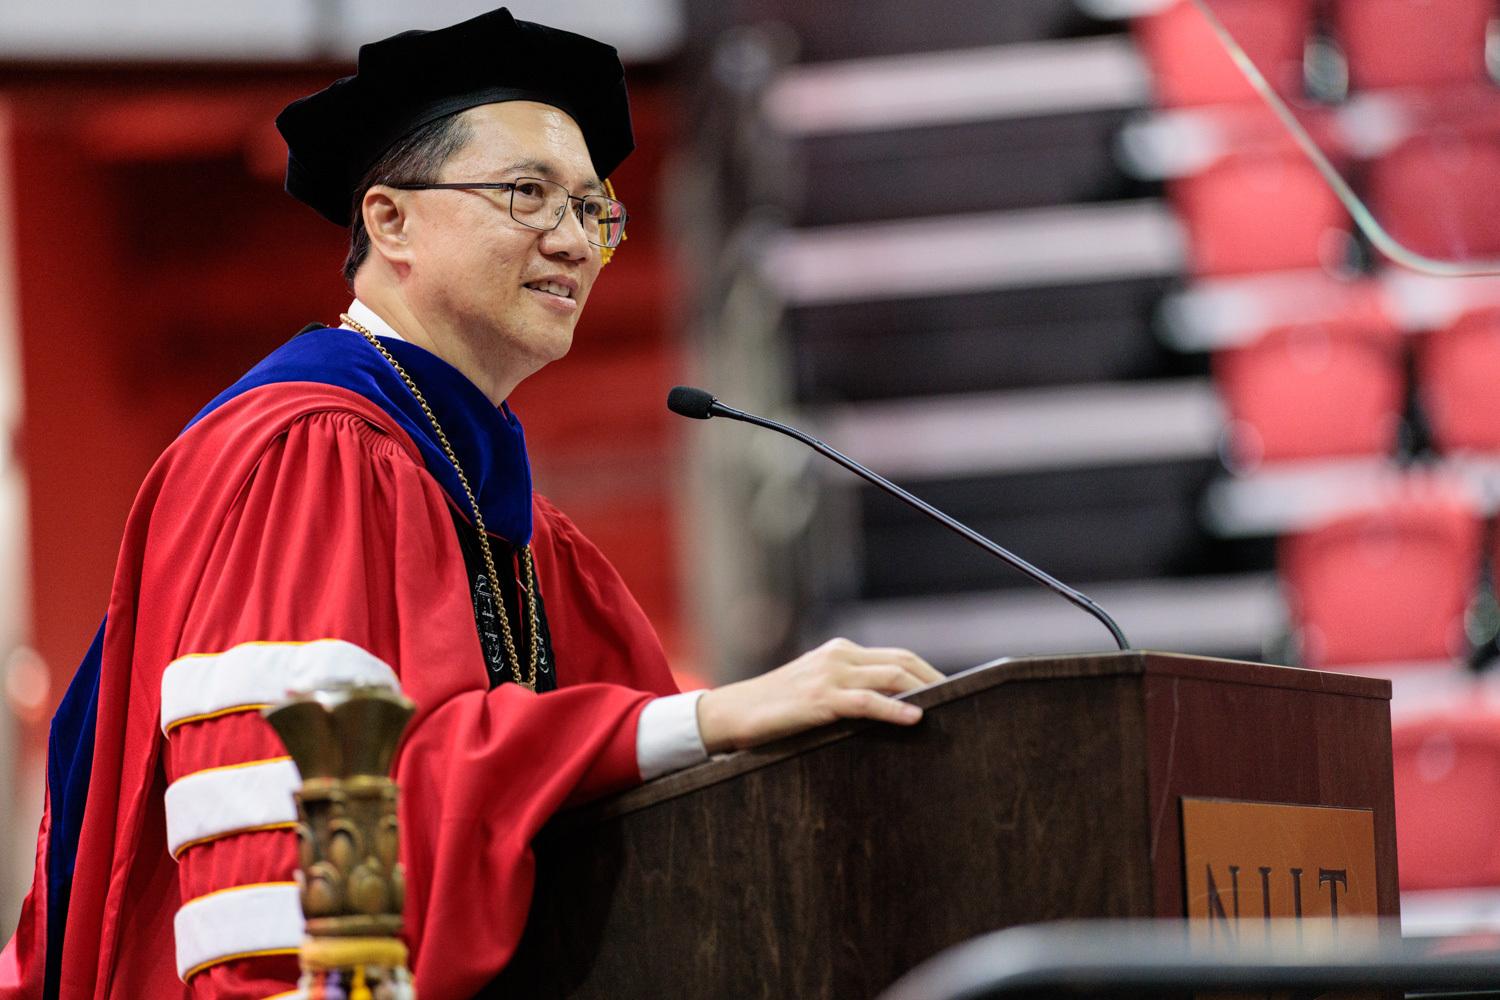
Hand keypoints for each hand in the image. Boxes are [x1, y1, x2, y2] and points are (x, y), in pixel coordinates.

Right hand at [695, 638, 943, 753]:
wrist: (731, 714)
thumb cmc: (773, 708)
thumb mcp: (814, 689)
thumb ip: (847, 689)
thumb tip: (888, 707)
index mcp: (839, 651)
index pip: (896, 656)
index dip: (928, 671)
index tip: (952, 689)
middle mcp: (838, 656)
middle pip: (902, 662)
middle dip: (936, 680)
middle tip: (963, 700)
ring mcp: (829, 676)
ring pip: (891, 676)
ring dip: (925, 691)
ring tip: (951, 708)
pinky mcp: (820, 700)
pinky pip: (867, 702)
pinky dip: (896, 709)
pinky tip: (915, 719)